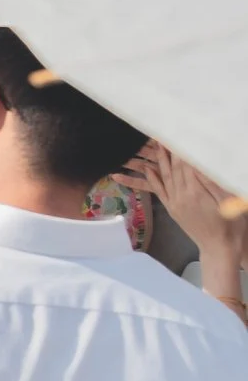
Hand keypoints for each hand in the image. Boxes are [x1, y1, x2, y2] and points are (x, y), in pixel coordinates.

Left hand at [121, 143, 245, 281]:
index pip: (186, 165)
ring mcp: (174, 203)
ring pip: (163, 176)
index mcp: (195, 192)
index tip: (179, 133)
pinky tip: (149, 169)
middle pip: (173, 168)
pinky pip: (159, 191)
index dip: (182, 148)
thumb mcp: (228, 201)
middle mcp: (180, 196)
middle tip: (163, 132)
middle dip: (169, 150)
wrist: (220, 248)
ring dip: (159, 160)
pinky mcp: (172, 209)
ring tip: (153, 144)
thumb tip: (201, 164)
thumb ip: (212, 182)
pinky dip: (153, 179)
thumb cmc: (231, 226)